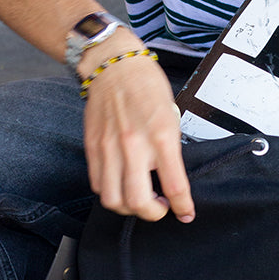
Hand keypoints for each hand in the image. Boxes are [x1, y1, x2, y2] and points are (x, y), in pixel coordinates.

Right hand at [82, 33, 194, 222]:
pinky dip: (111, 193)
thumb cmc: (147, 88)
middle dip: (153, 214)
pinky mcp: (92, 147)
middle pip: (138, 202)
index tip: (186, 214)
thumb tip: (172, 181)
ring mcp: (109, 148)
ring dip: (129, 208)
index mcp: (162, 137)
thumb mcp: (172, 117)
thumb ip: (171, 151)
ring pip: (113, 200)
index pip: (175, 186)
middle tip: (160, 206)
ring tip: (139, 199)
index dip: (183, 208)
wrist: (114, 65)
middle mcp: (134, 145)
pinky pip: (97, 185)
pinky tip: (121, 185)